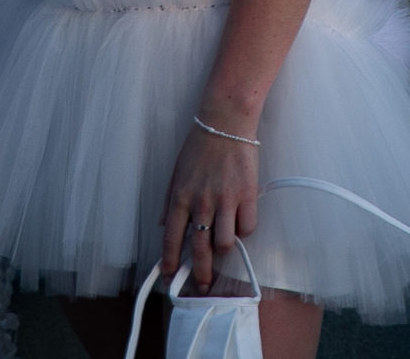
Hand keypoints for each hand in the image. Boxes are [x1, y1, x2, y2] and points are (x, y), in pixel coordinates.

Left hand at [160, 118, 259, 292]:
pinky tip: (240, 223)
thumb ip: (169, 201)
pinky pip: (248, 227)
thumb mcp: (176, 172)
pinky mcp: (247, 195)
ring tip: (224, 247)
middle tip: (203, 286)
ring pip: (226, 243)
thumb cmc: (200, 145)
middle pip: (199, 249)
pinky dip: (244, 230)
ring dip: (224, 250)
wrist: (226, 122)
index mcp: (180, 197)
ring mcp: (225, 200)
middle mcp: (201, 202)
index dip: (170, 262)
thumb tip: (161, 224)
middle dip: (201, 273)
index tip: (170, 278)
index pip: (171, 239)